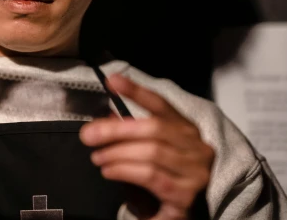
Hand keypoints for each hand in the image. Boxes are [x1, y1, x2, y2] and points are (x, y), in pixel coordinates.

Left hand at [79, 74, 214, 219]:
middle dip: (115, 130)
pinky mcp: (187, 196)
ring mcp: (196, 172)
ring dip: (117, 153)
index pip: (162, 105)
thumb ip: (135, 133)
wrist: (195, 216)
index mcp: (188, 131)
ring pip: (151, 152)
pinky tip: (109, 171)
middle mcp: (197, 148)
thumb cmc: (169, 178)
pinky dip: (125, 170)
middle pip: (153, 128)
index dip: (136, 91)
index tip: (111, 81)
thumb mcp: (155, 152)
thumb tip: (106, 117)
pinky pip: (151, 176)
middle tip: (88, 135)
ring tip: (97, 157)